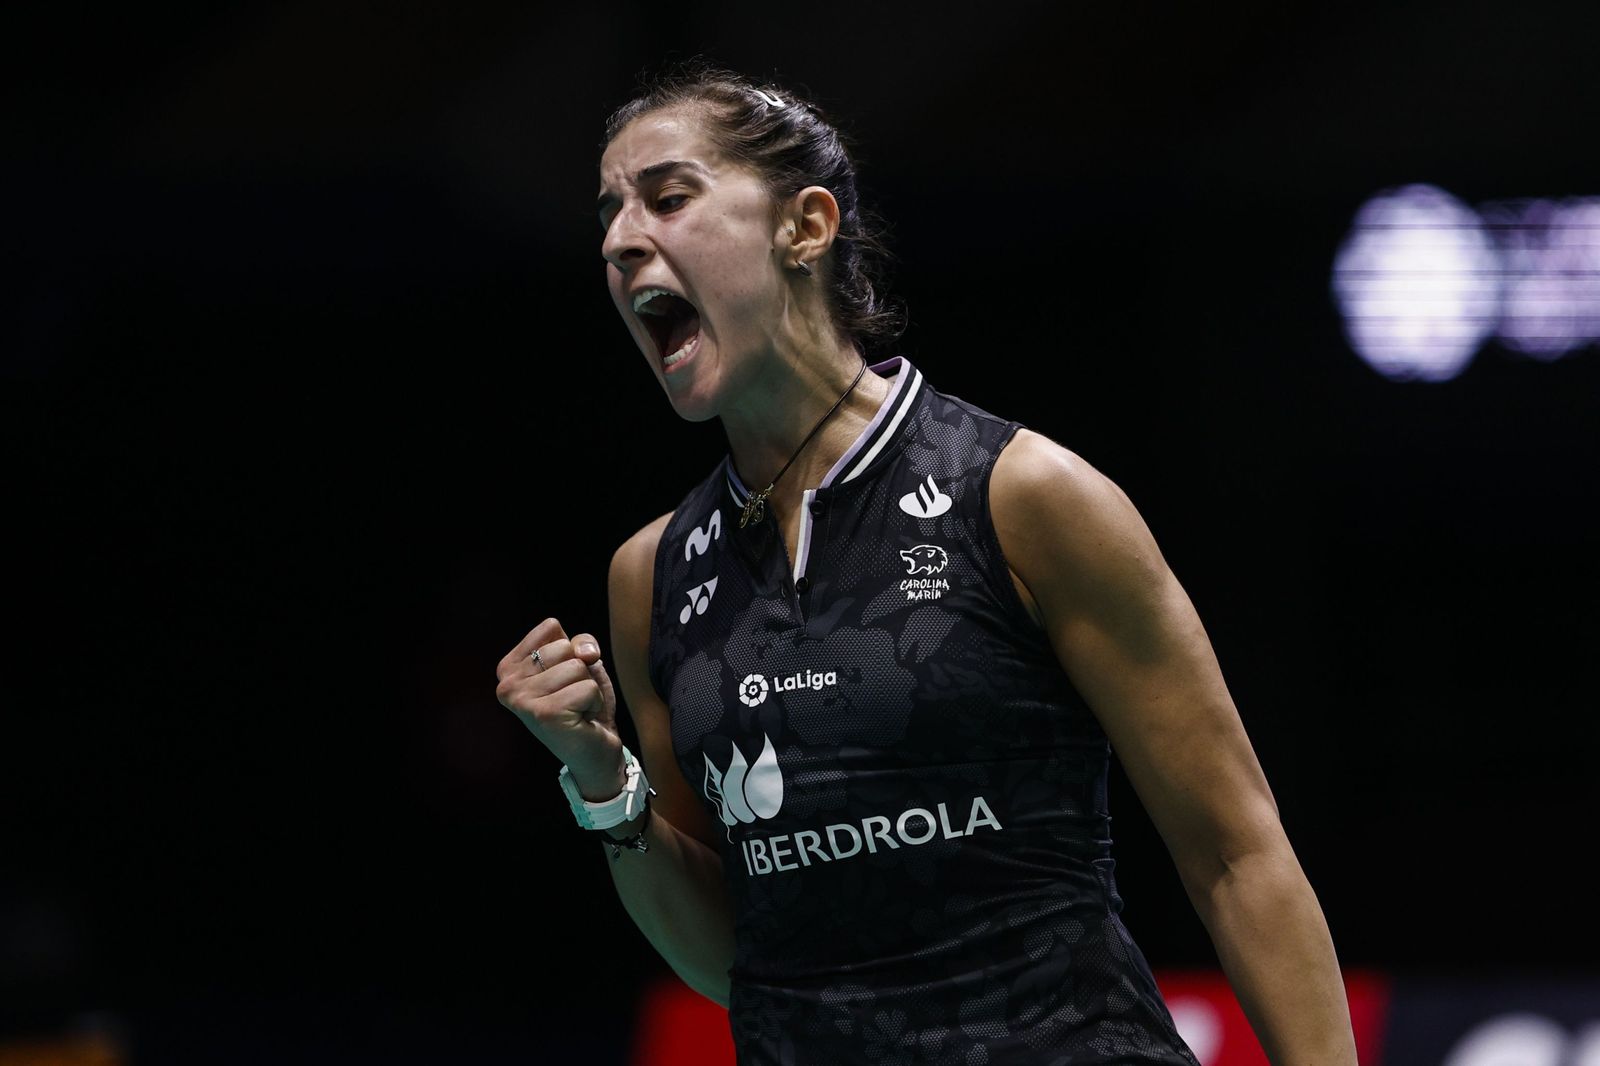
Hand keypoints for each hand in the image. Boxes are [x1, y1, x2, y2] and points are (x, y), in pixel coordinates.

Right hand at [495, 617, 623, 799]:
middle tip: (572, 697)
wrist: (594, 752)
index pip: (551, 627)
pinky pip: (588, 687)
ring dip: (588, 687)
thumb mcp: (581, 663)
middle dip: (580, 670)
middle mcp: (507, 685)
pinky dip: (594, 702)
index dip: (571, 649)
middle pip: (564, 647)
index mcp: (508, 668)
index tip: (565, 677)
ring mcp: (523, 701)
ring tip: (577, 708)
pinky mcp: (545, 714)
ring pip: (577, 666)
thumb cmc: (583, 705)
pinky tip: (582, 719)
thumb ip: (580, 643)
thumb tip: (587, 652)